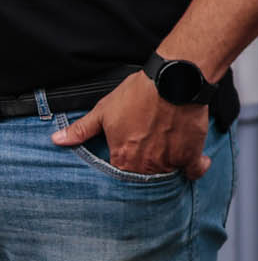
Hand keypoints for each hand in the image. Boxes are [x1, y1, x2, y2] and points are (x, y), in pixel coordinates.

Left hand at [50, 71, 211, 177]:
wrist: (175, 80)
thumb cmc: (140, 93)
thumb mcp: (104, 110)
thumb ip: (81, 130)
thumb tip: (57, 140)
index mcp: (122, 158)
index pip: (119, 178)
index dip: (124, 170)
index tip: (129, 163)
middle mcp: (145, 166)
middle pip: (145, 180)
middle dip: (146, 172)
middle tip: (151, 156)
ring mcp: (169, 162)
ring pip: (168, 176)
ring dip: (168, 169)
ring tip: (168, 154)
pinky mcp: (191, 154)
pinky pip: (195, 170)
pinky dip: (196, 167)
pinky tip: (194, 160)